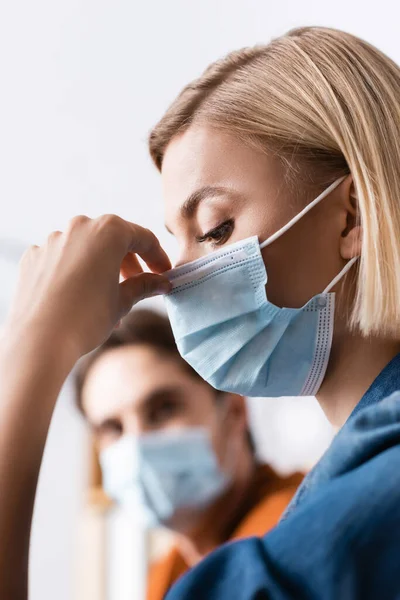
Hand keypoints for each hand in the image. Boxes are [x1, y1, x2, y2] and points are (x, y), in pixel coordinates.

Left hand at [4, 215, 171, 360]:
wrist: (40, 340)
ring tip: (108, 295)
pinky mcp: (34, 256)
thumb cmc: (88, 318)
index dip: (157, 256)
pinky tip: (77, 294)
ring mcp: (53, 240)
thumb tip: (162, 283)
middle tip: (139, 283)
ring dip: (101, 265)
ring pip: (86, 247)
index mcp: (109, 231)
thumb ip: (144, 285)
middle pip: (113, 239)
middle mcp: (80, 227)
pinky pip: (61, 257)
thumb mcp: (124, 301)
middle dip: (129, 260)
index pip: (143, 238)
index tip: (164, 273)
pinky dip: (73, 270)